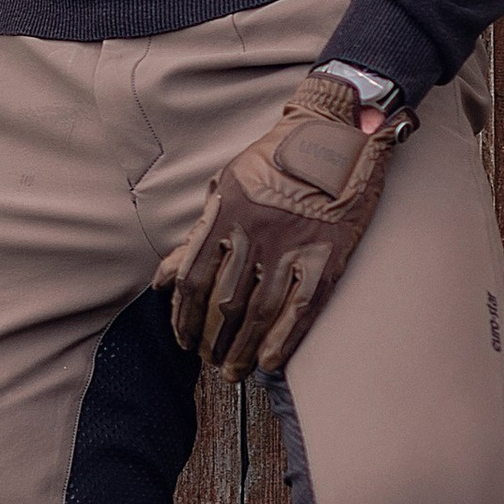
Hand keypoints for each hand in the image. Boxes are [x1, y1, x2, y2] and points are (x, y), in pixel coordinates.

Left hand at [154, 69, 408, 376]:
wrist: (336, 132)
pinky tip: (269, 362)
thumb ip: (200, 233)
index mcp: (226, 212)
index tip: (182, 339)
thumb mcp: (227, 185)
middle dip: (214, 340)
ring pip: (260, 311)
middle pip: (226, 302)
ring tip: (234, 371)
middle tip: (210, 363)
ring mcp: (293, 245)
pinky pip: (302, 307)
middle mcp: (256, 231)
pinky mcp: (327, 254)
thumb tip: (166, 277)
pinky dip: (284, 339)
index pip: (193, 277)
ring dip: (243, 348)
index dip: (183, 316)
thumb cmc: (275, 159)